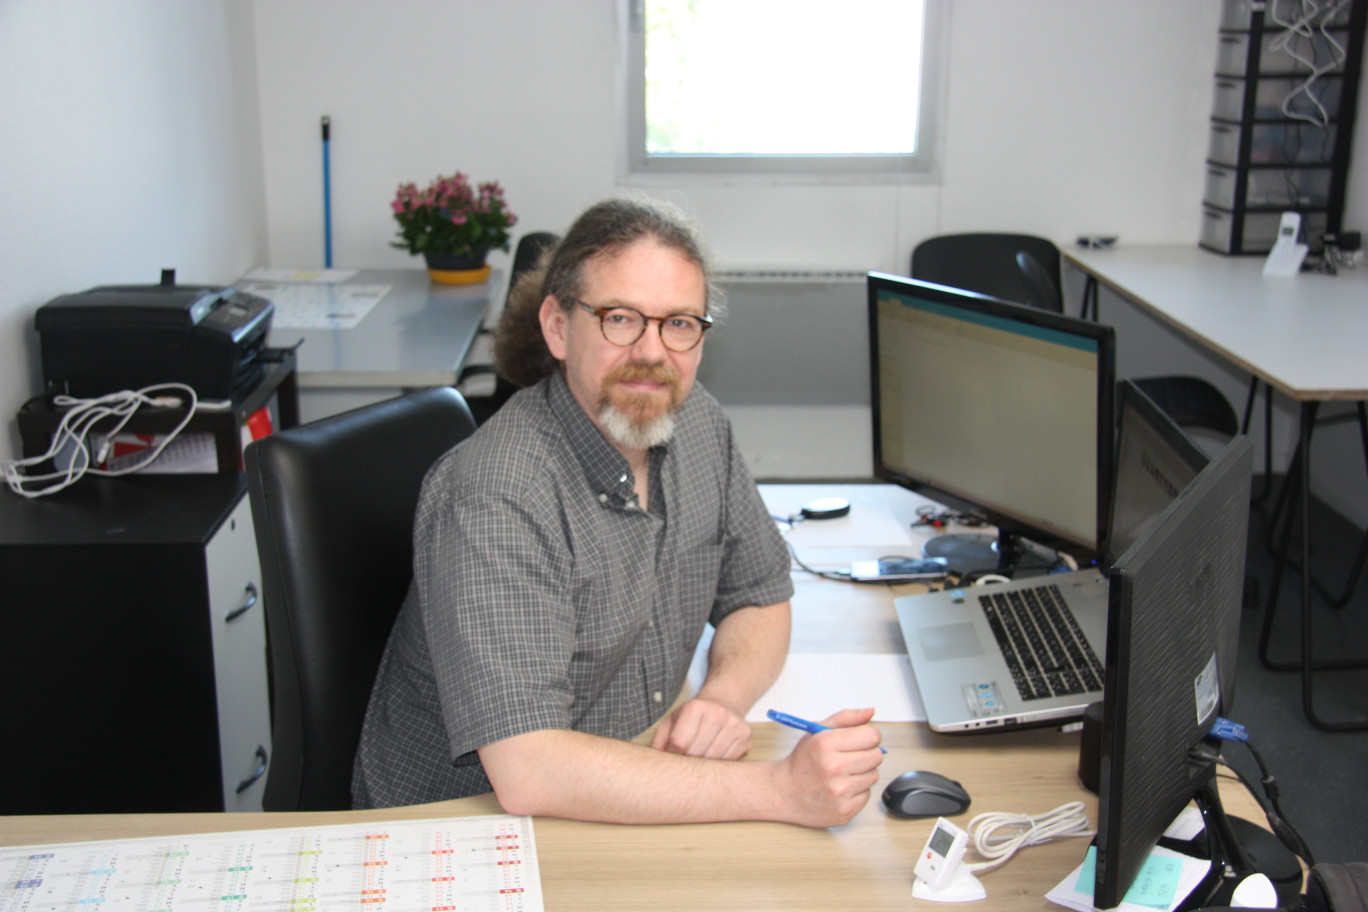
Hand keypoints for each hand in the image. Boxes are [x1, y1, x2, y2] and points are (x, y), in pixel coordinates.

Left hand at [650, 697, 751, 759]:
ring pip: (713, 760)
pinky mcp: (745, 737)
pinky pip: (728, 762)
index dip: (673, 754)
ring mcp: (733, 726)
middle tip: (686, 759)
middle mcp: (717, 714)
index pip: (679, 742)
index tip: (674, 754)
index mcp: (695, 708)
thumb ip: (660, 740)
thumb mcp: (673, 720)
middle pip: (696, 753)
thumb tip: (654, 763)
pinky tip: (714, 755)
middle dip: (688, 761)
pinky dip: (719, 764)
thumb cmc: (693, 717)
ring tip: (700, 757)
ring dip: (704, 765)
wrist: (723, 704)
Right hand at [772, 707, 884, 827]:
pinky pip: (867, 794)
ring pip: (874, 775)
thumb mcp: (817, 732)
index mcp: (826, 744)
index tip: (862, 740)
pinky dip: (857, 790)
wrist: (784, 793)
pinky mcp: (845, 810)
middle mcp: (833, 768)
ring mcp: (840, 791)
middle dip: (867, 753)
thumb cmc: (801, 761)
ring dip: (862, 773)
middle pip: (876, 756)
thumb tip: (870, 712)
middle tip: (850, 756)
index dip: (869, 736)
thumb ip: (846, 718)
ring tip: (842, 773)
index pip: (871, 736)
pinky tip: (840, 787)